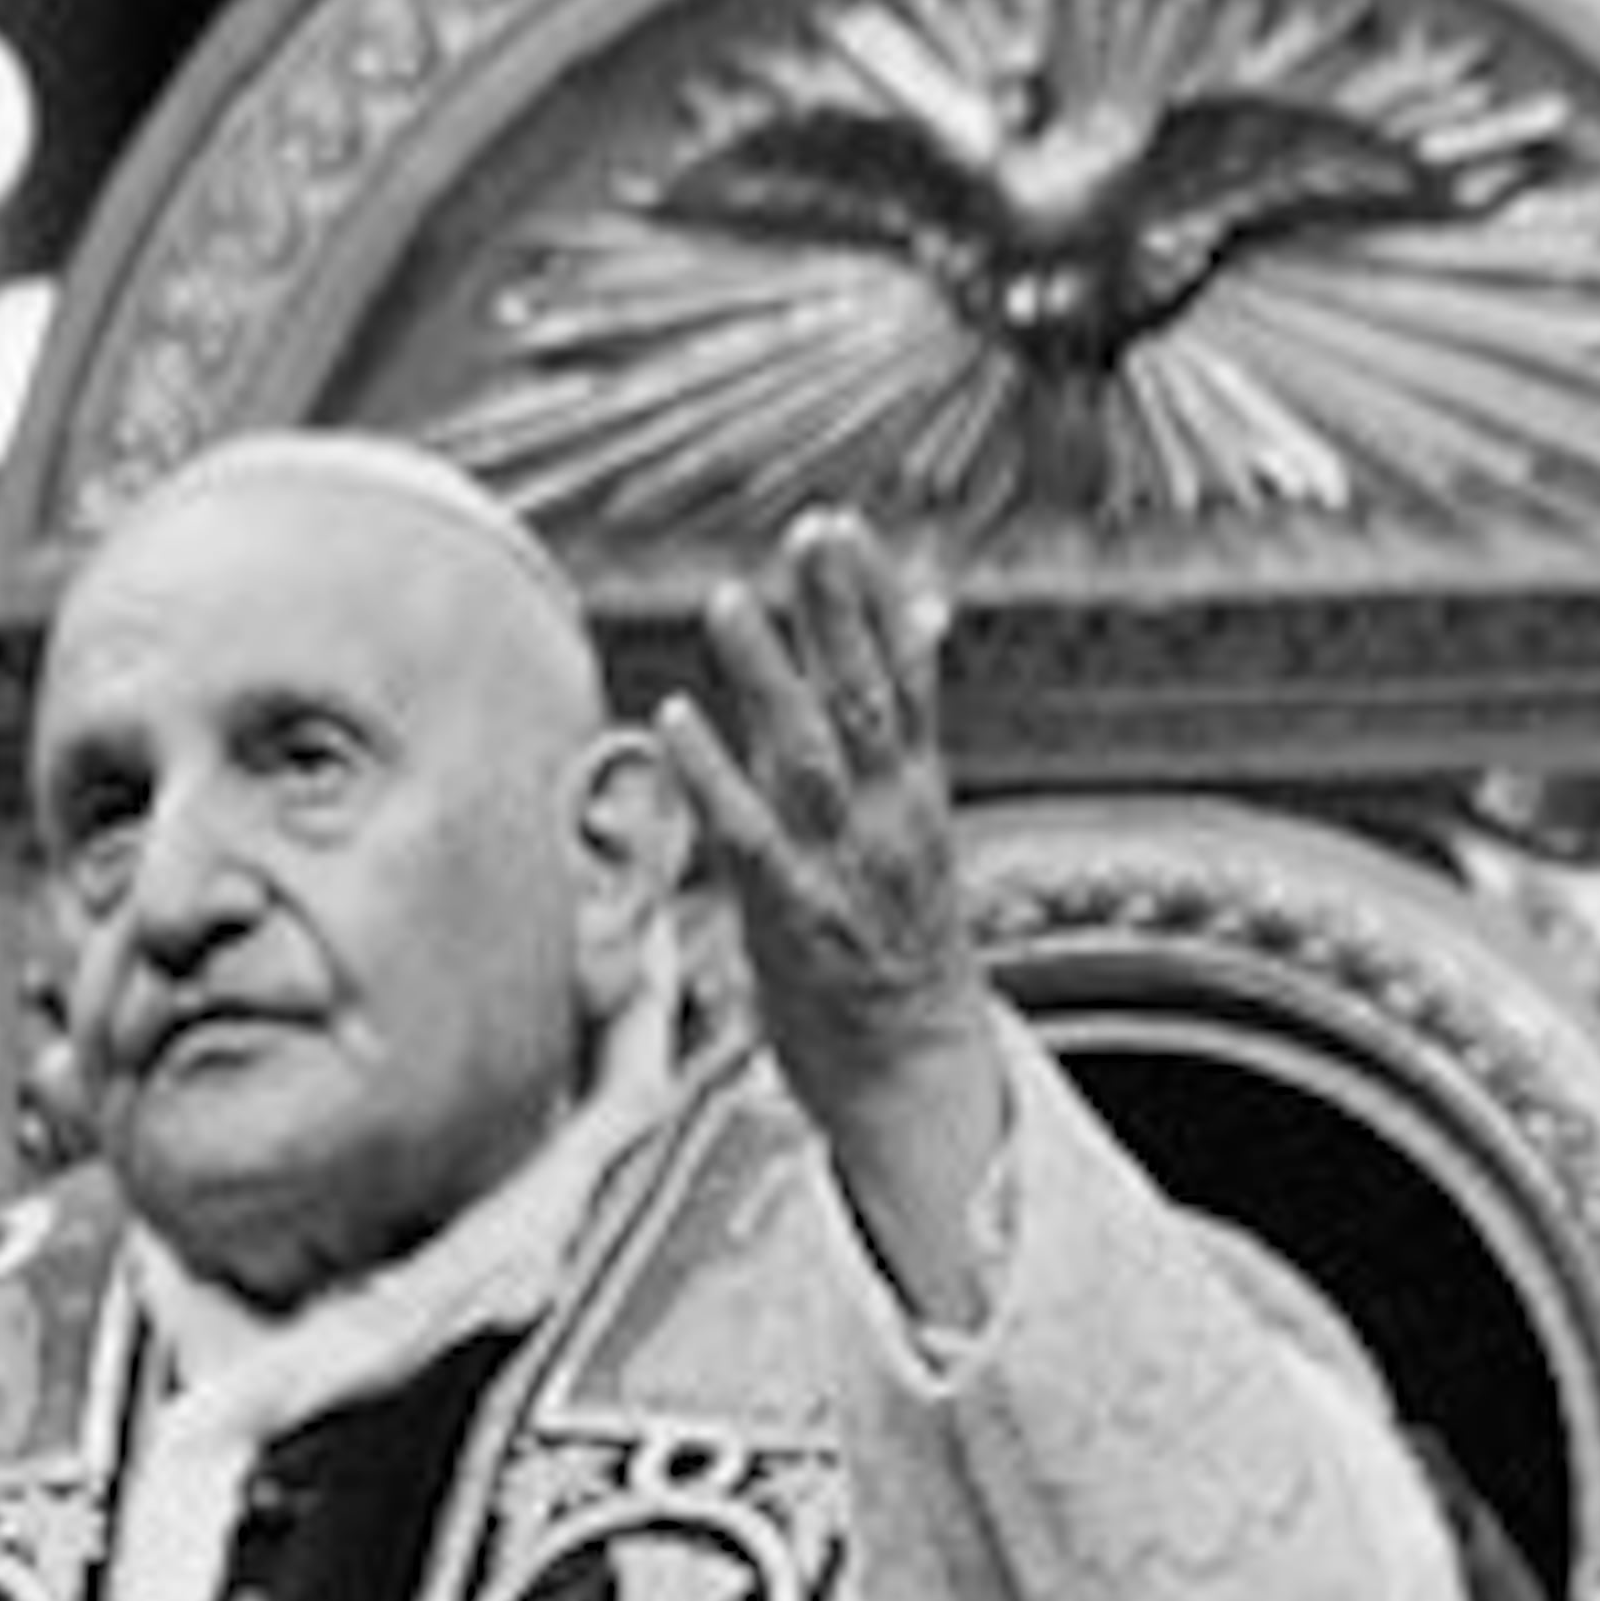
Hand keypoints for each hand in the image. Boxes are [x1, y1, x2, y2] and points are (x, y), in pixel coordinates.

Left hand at [658, 512, 1002, 1314]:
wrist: (913, 1072)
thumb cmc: (900, 948)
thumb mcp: (916, 828)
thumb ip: (903, 721)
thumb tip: (924, 613)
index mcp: (920, 796)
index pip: (906, 680)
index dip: (874, 603)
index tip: (845, 529)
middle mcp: (889, 822)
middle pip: (866, 700)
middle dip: (836, 616)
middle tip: (808, 533)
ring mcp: (843, 869)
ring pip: (810, 756)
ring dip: (771, 679)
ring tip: (732, 602)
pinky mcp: (793, 918)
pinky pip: (748, 837)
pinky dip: (712, 775)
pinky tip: (675, 719)